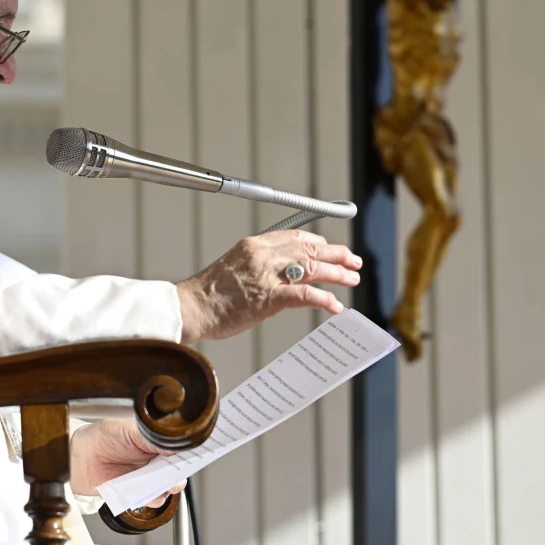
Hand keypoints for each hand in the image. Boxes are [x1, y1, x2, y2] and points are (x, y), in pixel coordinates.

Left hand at [70, 419, 184, 508]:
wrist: (80, 456)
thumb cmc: (103, 437)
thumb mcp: (131, 431)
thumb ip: (155, 439)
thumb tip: (177, 444)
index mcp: (156, 442)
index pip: (180, 450)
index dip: (188, 455)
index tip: (192, 458)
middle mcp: (154, 461)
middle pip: (178, 471)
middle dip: (178, 474)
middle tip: (173, 474)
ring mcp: (146, 478)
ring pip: (168, 488)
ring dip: (166, 488)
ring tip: (156, 483)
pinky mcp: (136, 493)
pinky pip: (152, 500)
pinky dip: (151, 498)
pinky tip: (143, 491)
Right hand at [176, 229, 361, 342]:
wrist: (190, 307)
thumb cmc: (209, 293)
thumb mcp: (234, 266)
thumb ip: (258, 264)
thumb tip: (281, 272)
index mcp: (254, 245)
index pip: (295, 236)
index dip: (318, 242)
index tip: (331, 249)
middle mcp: (263, 255)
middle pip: (309, 248)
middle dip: (336, 254)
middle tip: (354, 262)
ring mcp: (266, 275)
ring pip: (312, 267)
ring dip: (337, 273)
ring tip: (352, 279)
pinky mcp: (267, 298)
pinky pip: (304, 295)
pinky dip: (323, 299)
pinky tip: (334, 305)